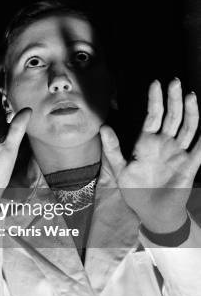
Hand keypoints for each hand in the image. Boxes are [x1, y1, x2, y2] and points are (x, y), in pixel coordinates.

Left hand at [100, 79, 200, 232]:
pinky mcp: (189, 165)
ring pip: (187, 127)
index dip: (155, 100)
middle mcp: (165, 144)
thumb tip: (103, 127)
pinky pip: (200, 148)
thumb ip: (112, 148)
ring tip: (190, 96)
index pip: (153, 116)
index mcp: (147, 142)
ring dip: (190, 112)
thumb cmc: (135, 189)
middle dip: (173, 100)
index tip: (155, 84)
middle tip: (174, 82)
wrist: (152, 212)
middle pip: (172, 117)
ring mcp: (178, 153)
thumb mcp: (119, 169)